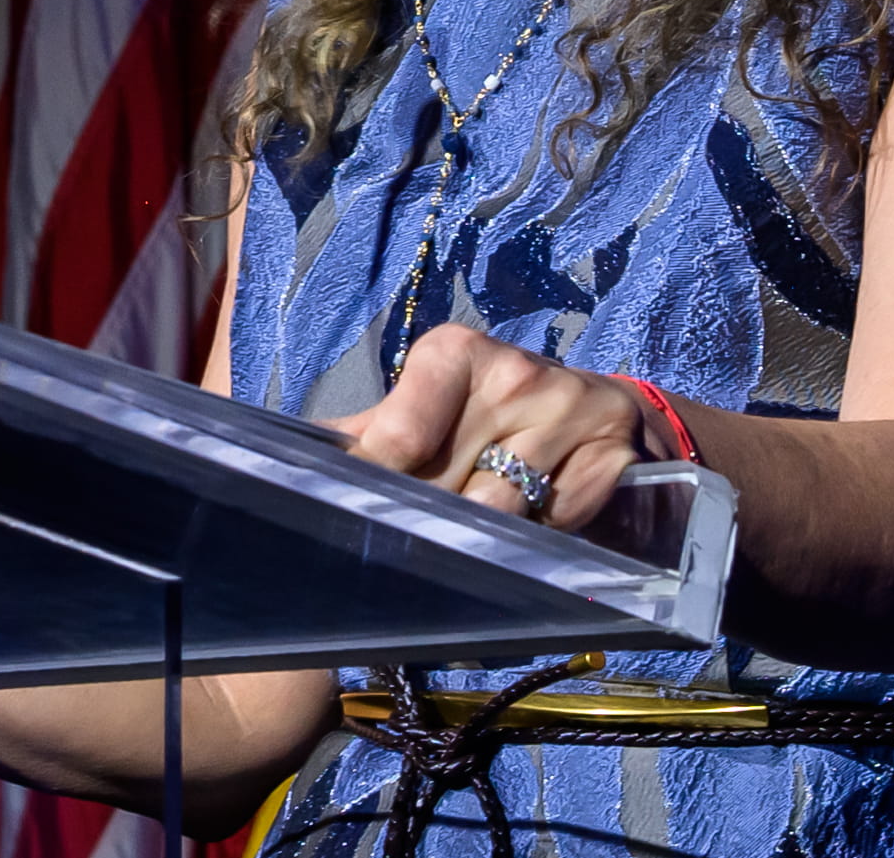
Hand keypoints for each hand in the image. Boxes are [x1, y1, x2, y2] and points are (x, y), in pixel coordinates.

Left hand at [330, 323, 658, 531]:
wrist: (596, 410)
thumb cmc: (485, 411)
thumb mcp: (424, 408)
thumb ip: (363, 435)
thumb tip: (281, 459)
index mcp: (454, 352)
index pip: (400, 436)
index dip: (373, 485)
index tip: (356, 518)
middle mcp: (514, 372)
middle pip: (448, 486)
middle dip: (426, 521)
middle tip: (411, 539)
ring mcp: (570, 410)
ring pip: (500, 515)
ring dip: (481, 538)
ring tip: (471, 535)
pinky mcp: (612, 454)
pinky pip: (556, 526)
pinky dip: (538, 541)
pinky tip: (533, 525)